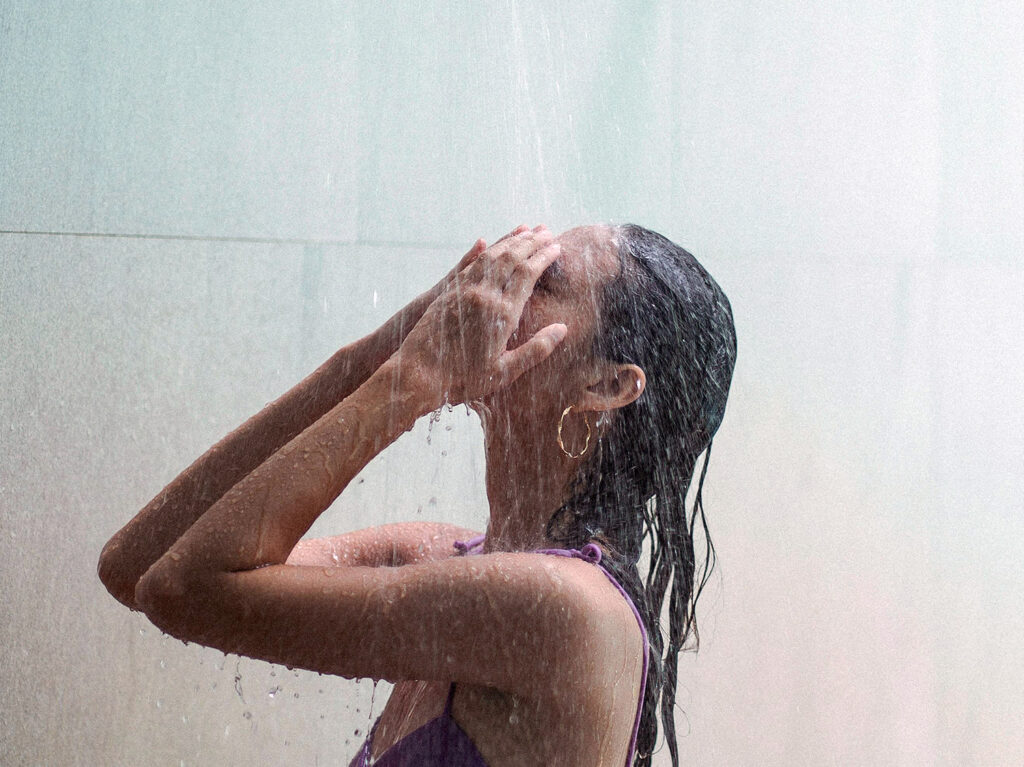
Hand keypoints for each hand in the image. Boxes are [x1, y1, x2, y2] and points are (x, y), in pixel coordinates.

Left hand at [396, 227, 566, 407]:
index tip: (556, 247)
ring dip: (510, 241)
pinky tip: (492, 245)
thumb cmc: (463, 380)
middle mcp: (483, 296)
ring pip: (491, 256)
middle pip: (511, 258)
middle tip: (546, 232)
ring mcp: (464, 291)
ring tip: (526, 232)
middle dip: (531, 243)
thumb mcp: (505, 372)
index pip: (527, 274)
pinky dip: (487, 250)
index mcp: (502, 314)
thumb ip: (536, 350)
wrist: (418, 375)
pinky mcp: (449, 293)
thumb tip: (562, 328)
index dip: (543, 257)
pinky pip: (471, 264)